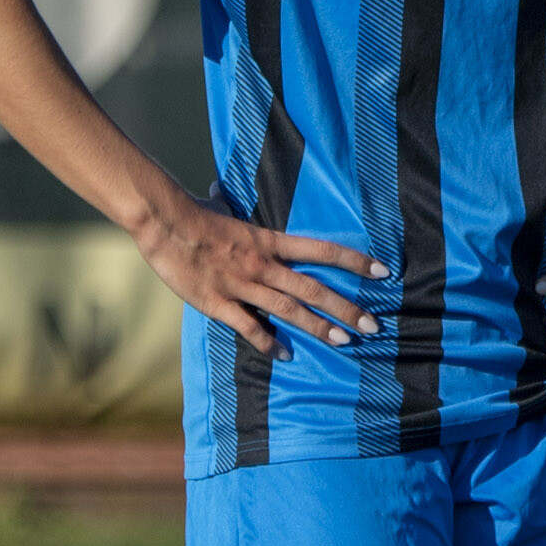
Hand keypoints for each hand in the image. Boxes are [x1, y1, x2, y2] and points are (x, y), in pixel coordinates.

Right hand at [134, 191, 384, 359]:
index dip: (354, 261)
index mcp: (269, 241)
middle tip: (373, 325)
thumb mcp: (220, 207)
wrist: (163, 222)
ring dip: (319, 327)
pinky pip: (249, 327)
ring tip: (345, 341)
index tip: (382, 271)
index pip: (322, 250)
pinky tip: (285, 355)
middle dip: (346, 308)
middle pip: (314, 288)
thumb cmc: (192, 213)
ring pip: (290, 310)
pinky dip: (268, 343)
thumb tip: (218, 190)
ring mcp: (242, 285)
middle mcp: (263, 265)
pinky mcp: (219, 303)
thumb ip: (228, 206)